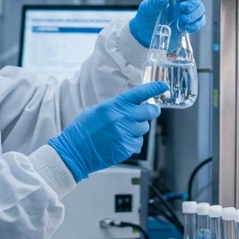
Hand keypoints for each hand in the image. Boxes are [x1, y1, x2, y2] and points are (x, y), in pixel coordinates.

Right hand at [48, 83, 167, 182]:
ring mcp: (125, 133)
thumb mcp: (96, 111)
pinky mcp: (126, 148)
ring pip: (144, 128)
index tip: (164, 86)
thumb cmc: (82, 130)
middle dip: (151, 111)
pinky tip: (120, 142)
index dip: (154, 88)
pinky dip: (132, 142)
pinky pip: (138, 142)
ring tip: (123, 131)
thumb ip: (115, 107)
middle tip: (150, 111)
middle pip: (150, 112)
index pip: (140, 94)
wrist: (74, 152)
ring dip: (138, 129)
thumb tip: (131, 106)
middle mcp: (122, 118)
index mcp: (114, 105)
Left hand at [129, 0, 205, 47]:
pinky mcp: (190, 24)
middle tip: (182, 8)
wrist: (146, 33)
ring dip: (194, 14)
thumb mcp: (146, 7)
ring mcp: (187, 13)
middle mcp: (182, 1)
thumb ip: (153, 2)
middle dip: (192, 3)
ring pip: (200, 9)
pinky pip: (200, 22)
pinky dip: (196, 24)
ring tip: (183, 20)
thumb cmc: (146, 16)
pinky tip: (188, 28)